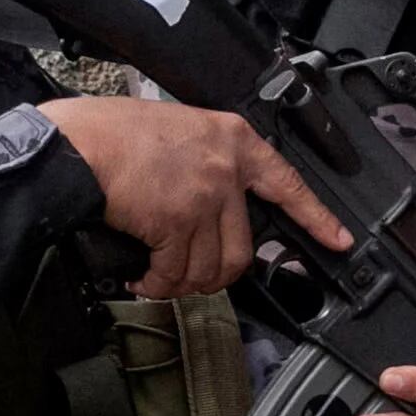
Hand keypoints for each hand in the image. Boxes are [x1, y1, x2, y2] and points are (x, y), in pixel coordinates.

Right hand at [34, 98, 351, 298]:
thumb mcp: (177, 130)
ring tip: (158, 277)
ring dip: (181, 283)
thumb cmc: (112, 135)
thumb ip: (205, 163)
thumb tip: (210, 207)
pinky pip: (176, 273)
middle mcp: (226, 169)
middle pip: (243, 247)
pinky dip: (157, 285)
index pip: (287, 183)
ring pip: (210, 267)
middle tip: (189, 275)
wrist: (77, 146)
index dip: (316, 218)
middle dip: (216, 274)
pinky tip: (142, 279)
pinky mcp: (177, 223)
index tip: (338, 240)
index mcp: (233, 140)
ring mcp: (205, 197)